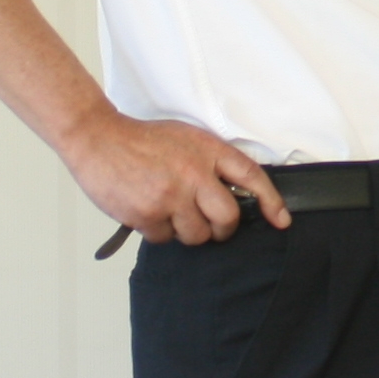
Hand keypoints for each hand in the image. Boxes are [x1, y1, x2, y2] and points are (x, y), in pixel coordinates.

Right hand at [60, 109, 292, 246]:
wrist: (98, 138)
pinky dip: (158, 231)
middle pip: (227, 218)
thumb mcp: (186, 138)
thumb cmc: (142, 140)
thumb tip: (233, 194)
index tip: (280, 220)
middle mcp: (194, 173)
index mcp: (208, 150)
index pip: (251, 177)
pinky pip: (165, 238)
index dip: (270, 202)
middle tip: (211, 226)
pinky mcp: (148, 214)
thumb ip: (211, 162)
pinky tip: (147, 210)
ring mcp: (171, 195)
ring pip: (196, 235)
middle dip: (221, 229)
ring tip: (168, 209)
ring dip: (185, 230)